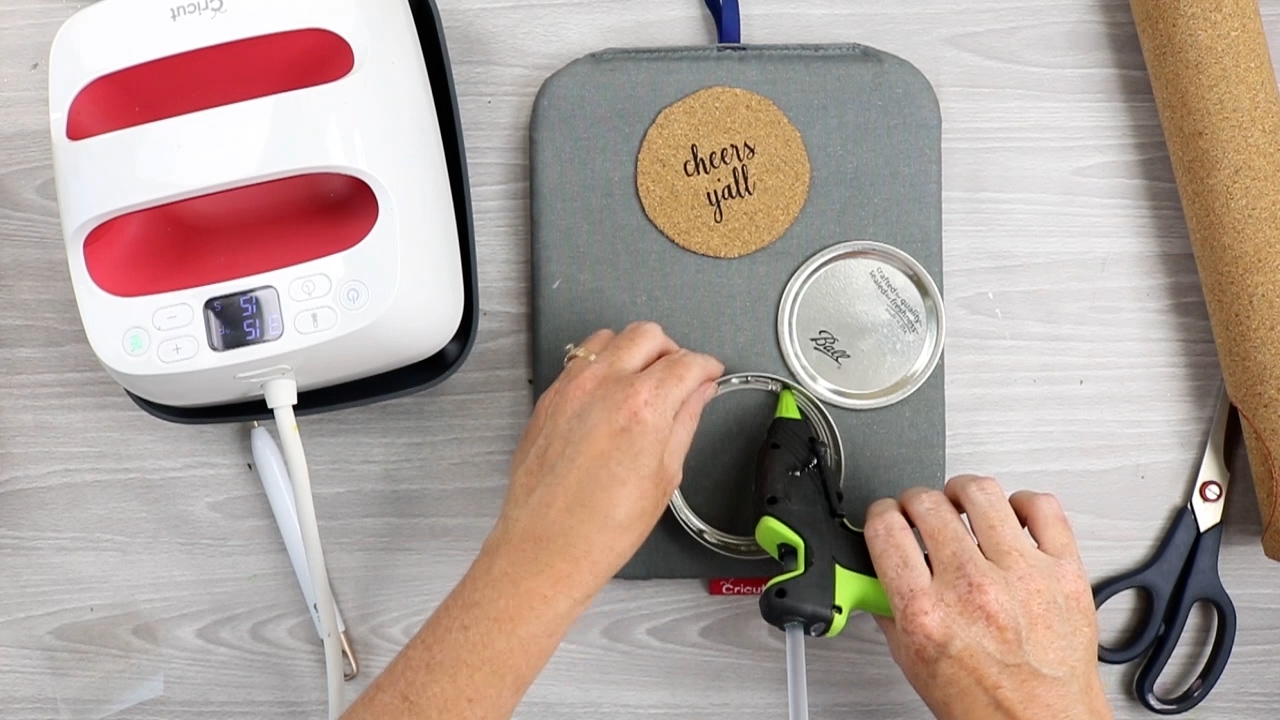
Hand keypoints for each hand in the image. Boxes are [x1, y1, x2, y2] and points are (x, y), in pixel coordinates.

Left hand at [491, 322, 723, 589]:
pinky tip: (610, 396)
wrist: (546, 549)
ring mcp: (570, 388)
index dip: (707, 367)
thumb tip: (698, 394)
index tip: (710, 374)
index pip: (687, 362)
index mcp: (642, 405)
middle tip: (680, 377)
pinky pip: (579, 360)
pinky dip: (601, 366)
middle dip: (671, 350)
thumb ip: (685, 422)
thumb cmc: (601, 529)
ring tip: (644, 382)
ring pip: (609, 337)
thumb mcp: (665, 476)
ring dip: (633, 351)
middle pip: (647, 334)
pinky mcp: (547, 398)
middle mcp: (603, 386)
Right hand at [863, 475, 1112, 719]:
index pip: (886, 528)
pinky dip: (1021, 503)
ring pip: (981, 492)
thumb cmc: (986, 705)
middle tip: (920, 512)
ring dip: (962, 492)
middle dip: (915, 502)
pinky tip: (1011, 518)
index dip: (880, 514)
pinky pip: (1041, 506)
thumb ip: (891, 611)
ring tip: (962, 504)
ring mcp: (1022, 575)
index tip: (887, 516)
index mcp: (927, 612)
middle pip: (927, 503)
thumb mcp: (914, 662)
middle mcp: (972, 589)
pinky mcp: (1063, 571)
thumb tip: (877, 575)